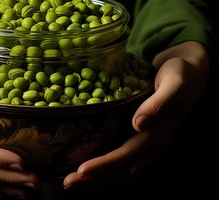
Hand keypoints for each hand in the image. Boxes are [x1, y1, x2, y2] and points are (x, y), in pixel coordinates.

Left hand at [62, 41, 208, 189]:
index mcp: (159, 133)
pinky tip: (87, 171)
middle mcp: (152, 144)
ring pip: (120, 169)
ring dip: (96, 178)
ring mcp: (147, 145)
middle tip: (67, 183)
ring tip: (71, 182)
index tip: (82, 171)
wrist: (191, 74)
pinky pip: (122, 161)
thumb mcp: (173, 84)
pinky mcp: (141, 140)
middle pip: (121, 169)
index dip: (105, 164)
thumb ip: (158, 104)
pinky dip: (104, 169)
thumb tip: (139, 124)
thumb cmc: (181, 75)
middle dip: (94, 179)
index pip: (128, 154)